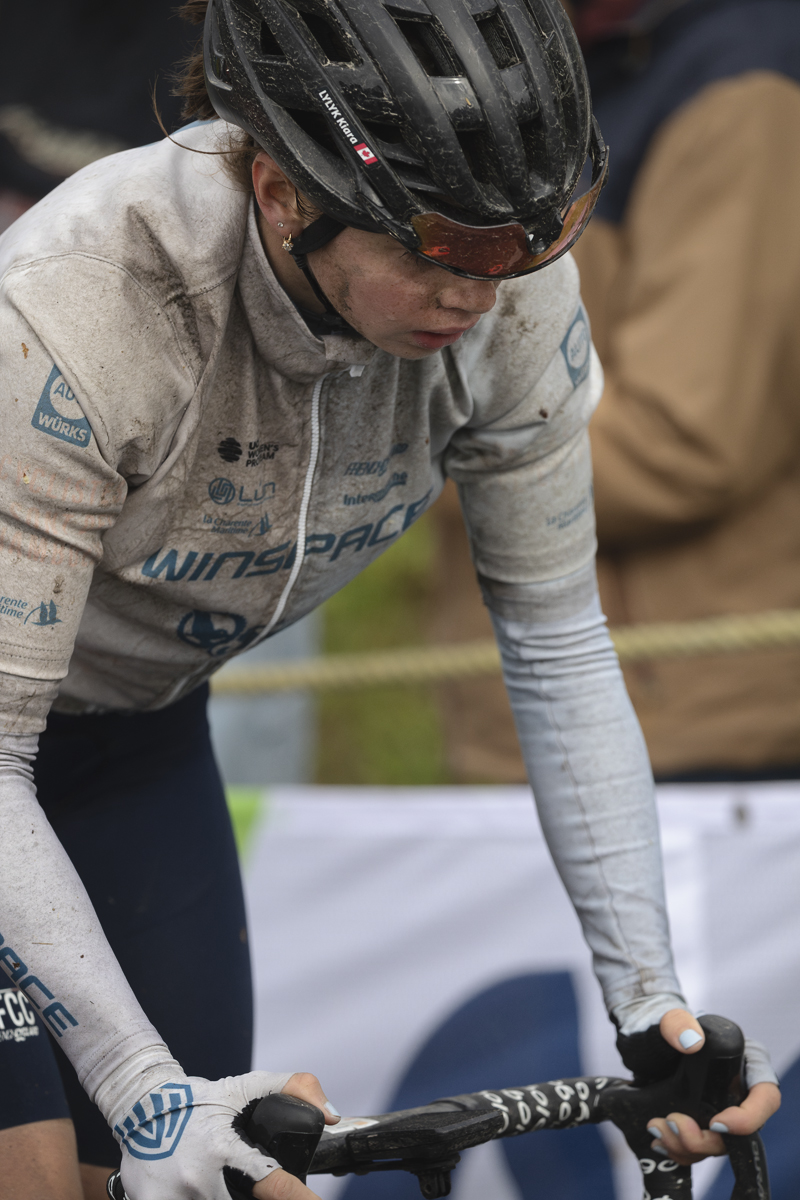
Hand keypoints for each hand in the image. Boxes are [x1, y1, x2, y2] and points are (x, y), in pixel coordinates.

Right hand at [116, 1069, 337, 1199]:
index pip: (272, 1185)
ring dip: (220, 1193)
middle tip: (234, 1172)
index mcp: (223, 1149)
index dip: (298, 1198)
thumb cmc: (198, 1099)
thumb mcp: (245, 1087)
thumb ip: (293, 1089)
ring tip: (210, 1172)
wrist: (141, 1106)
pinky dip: (194, 1198)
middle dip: (245, 1191)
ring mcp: (172, 1198)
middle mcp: (198, 1179)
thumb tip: (332, 1114)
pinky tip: (191, 1185)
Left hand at [645, 1009, 780, 1165]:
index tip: (715, 1123)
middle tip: (674, 1124)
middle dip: (705, 1140)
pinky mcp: (704, 1125)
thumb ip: (679, 1024)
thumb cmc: (668, 1029)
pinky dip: (679, 1150)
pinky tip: (660, 1140)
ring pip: (716, 1146)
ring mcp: (722, 1111)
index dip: (748, 1118)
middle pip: (739, 1133)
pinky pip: (699, 1150)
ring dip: (686, 1146)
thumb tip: (691, 1040)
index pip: (765, 1097)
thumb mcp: (671, 1021)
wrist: (648, 1044)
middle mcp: (739, 1093)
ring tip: (657, 1128)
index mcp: (747, 1063)